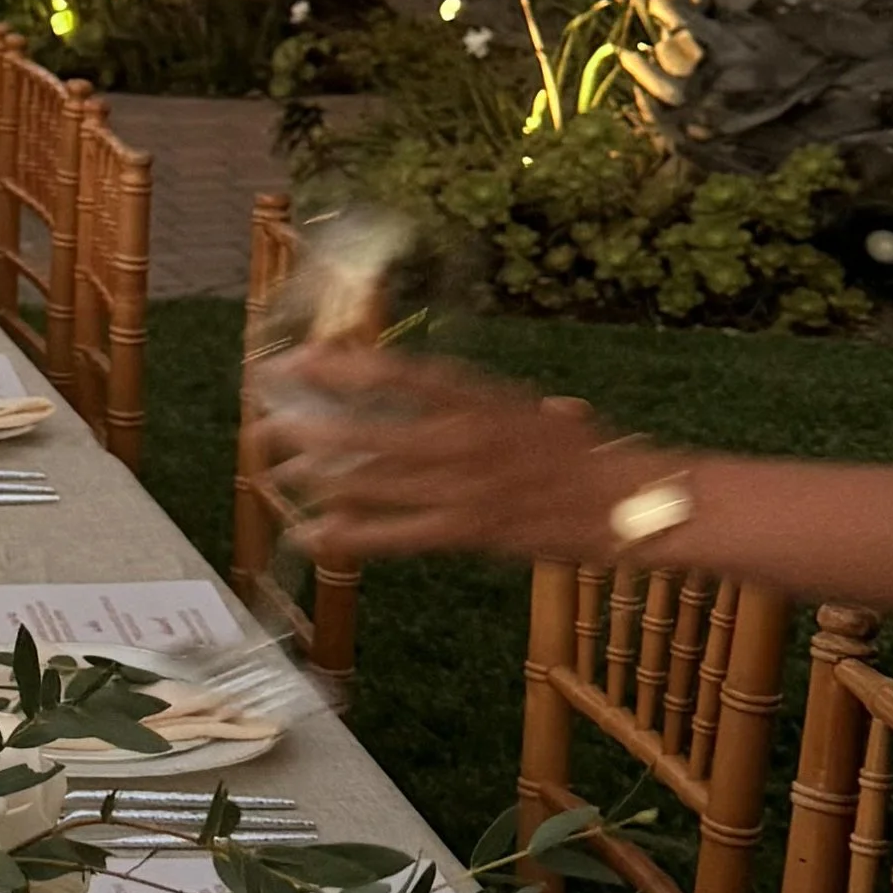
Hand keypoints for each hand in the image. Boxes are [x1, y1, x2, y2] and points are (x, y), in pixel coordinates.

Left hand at [256, 345, 666, 565]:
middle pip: (369, 428)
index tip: (300, 358)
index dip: (345, 365)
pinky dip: (347, 534)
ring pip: (370, 480)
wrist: (629, 501)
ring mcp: (462, 486)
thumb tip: (480, 396)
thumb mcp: (545, 415)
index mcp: (483, 398)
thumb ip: (501, 408)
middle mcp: (465, 437)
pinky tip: (308, 533)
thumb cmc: (591, 457)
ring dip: (315, 476)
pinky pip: (391, 534)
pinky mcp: (464, 531)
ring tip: (272, 468)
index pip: (402, 372)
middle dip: (310, 423)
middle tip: (263, 417)